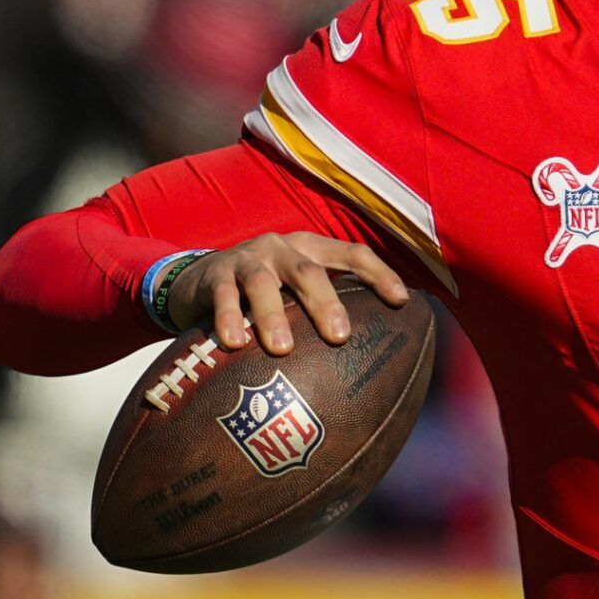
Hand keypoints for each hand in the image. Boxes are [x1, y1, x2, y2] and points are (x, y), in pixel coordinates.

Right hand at [166, 232, 410, 355]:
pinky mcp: (215, 275)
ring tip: (283, 348)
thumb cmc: (262, 292)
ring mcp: (247, 259)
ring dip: (273, 315)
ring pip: (262, 283)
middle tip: (340, 337)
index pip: (352, 254)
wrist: (195, 279)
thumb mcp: (294, 288)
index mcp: (310, 249)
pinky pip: (223, 297)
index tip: (402, 301)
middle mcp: (282, 248)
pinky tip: (235, 343)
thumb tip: (372, 350)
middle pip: (309, 270)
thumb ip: (322, 307)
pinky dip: (229, 318)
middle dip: (326, 302)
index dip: (379, 273)